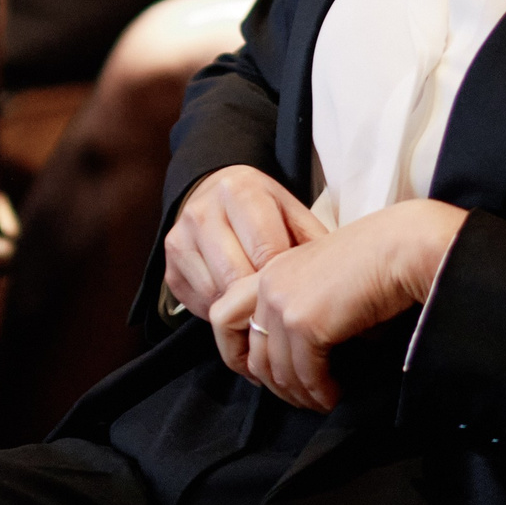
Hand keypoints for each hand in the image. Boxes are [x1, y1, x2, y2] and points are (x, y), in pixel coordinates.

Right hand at [163, 166, 329, 321]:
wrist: (215, 196)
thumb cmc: (262, 211)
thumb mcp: (291, 213)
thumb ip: (312, 241)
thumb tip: (336, 280)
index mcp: (238, 190)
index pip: (265, 250)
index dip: (286, 279)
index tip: (299, 294)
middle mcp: (202, 211)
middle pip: (238, 276)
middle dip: (263, 300)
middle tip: (283, 312)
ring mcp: (179, 240)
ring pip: (218, 296)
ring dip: (244, 311)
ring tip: (264, 312)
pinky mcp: (169, 269)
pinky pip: (201, 306)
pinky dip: (224, 314)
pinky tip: (239, 307)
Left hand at [208, 199, 467, 411]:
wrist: (402, 248)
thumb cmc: (376, 263)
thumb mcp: (323, 283)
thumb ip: (301, 312)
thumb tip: (299, 363)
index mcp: (269, 270)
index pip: (224, 319)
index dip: (239, 355)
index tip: (267, 376)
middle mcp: (267, 284)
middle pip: (252, 355)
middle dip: (276, 387)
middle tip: (303, 398)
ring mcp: (282, 303)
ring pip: (277, 372)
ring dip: (301, 395)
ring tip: (323, 400)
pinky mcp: (303, 322)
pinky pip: (304, 374)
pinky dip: (320, 392)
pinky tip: (336, 393)